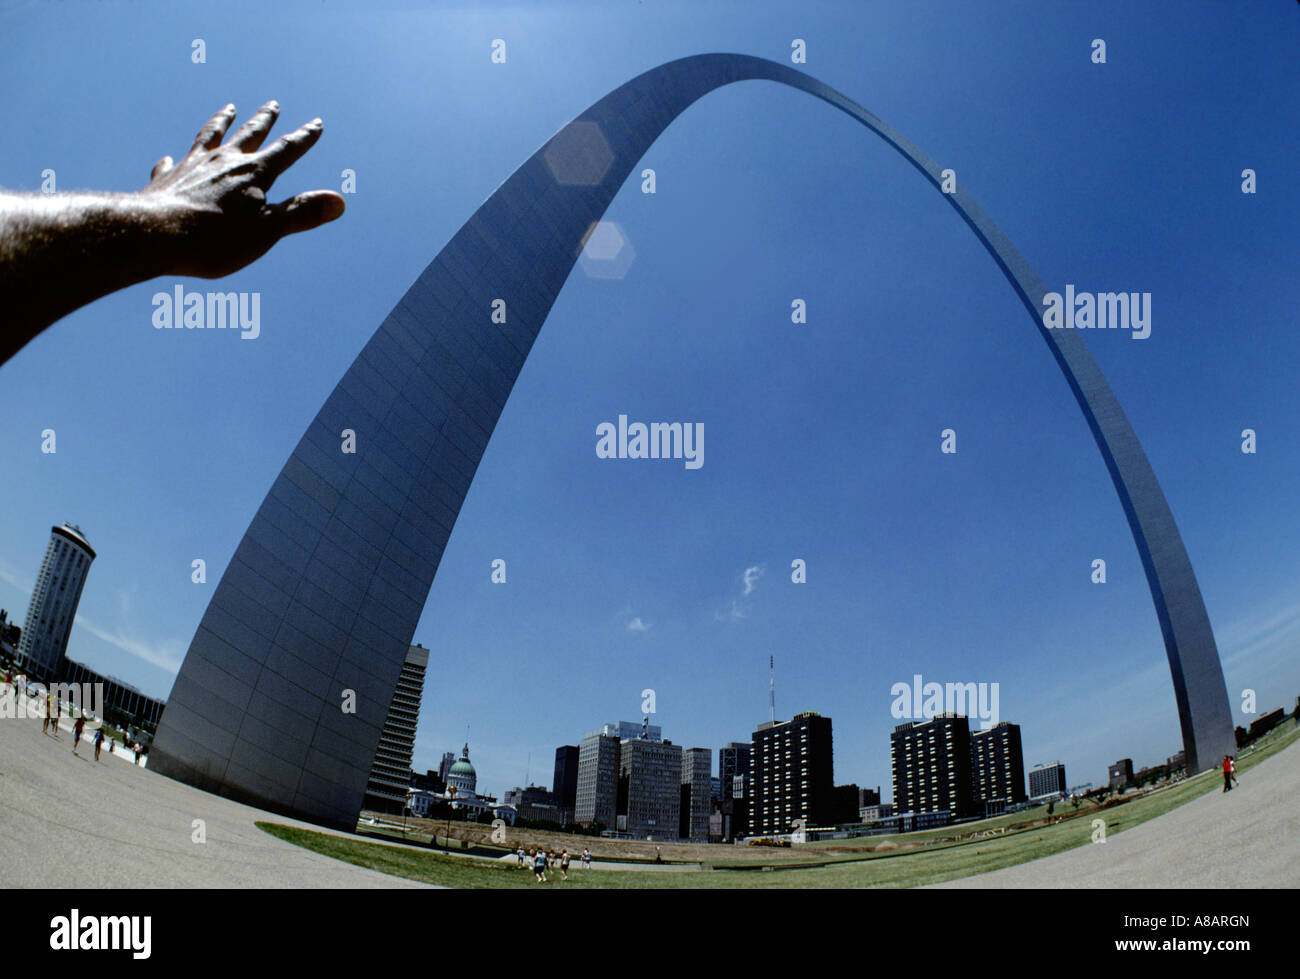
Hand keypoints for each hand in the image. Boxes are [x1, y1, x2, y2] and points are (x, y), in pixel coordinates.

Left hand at [141, 101, 344, 277]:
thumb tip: (339, 202)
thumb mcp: (268, 230)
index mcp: (254, 173)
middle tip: (273, 105)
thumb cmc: (216, 238)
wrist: (155, 235)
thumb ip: (301, 213)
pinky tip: (170, 158)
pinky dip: (176, 161)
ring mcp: (193, 166)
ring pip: (211, 137)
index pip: (286, 150)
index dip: (303, 138)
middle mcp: (224, 161)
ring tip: (228, 108)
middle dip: (264, 120)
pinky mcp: (168, 180)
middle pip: (249, 134)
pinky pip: (174, 165)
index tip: (316, 123)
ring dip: (222, 122)